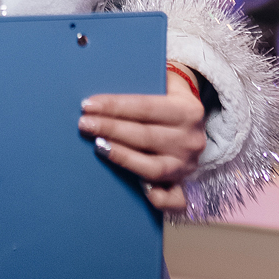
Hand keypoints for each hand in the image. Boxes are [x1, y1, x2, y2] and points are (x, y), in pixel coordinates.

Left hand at [77, 68, 206, 212]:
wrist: (194, 117)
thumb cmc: (167, 97)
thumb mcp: (165, 82)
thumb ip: (143, 81)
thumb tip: (103, 80)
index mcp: (188, 110)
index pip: (145, 107)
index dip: (114, 106)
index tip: (88, 104)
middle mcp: (191, 139)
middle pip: (144, 136)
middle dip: (110, 129)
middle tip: (84, 124)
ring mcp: (188, 164)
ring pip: (152, 167)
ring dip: (122, 157)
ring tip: (98, 145)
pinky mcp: (184, 183)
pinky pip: (174, 198)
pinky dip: (158, 198)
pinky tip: (140, 191)